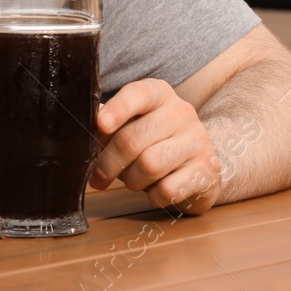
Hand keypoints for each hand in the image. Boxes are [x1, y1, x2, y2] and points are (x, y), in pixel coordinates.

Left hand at [89, 78, 221, 213]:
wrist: (199, 165)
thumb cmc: (155, 143)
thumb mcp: (133, 125)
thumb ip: (108, 125)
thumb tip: (82, 128)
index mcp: (159, 95)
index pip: (138, 94)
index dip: (118, 109)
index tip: (101, 125)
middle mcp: (182, 112)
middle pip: (133, 138)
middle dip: (109, 163)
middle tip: (100, 177)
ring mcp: (198, 141)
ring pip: (149, 165)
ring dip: (132, 180)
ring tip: (134, 180)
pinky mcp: (208, 171)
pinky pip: (168, 189)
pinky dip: (153, 196)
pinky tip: (156, 190)